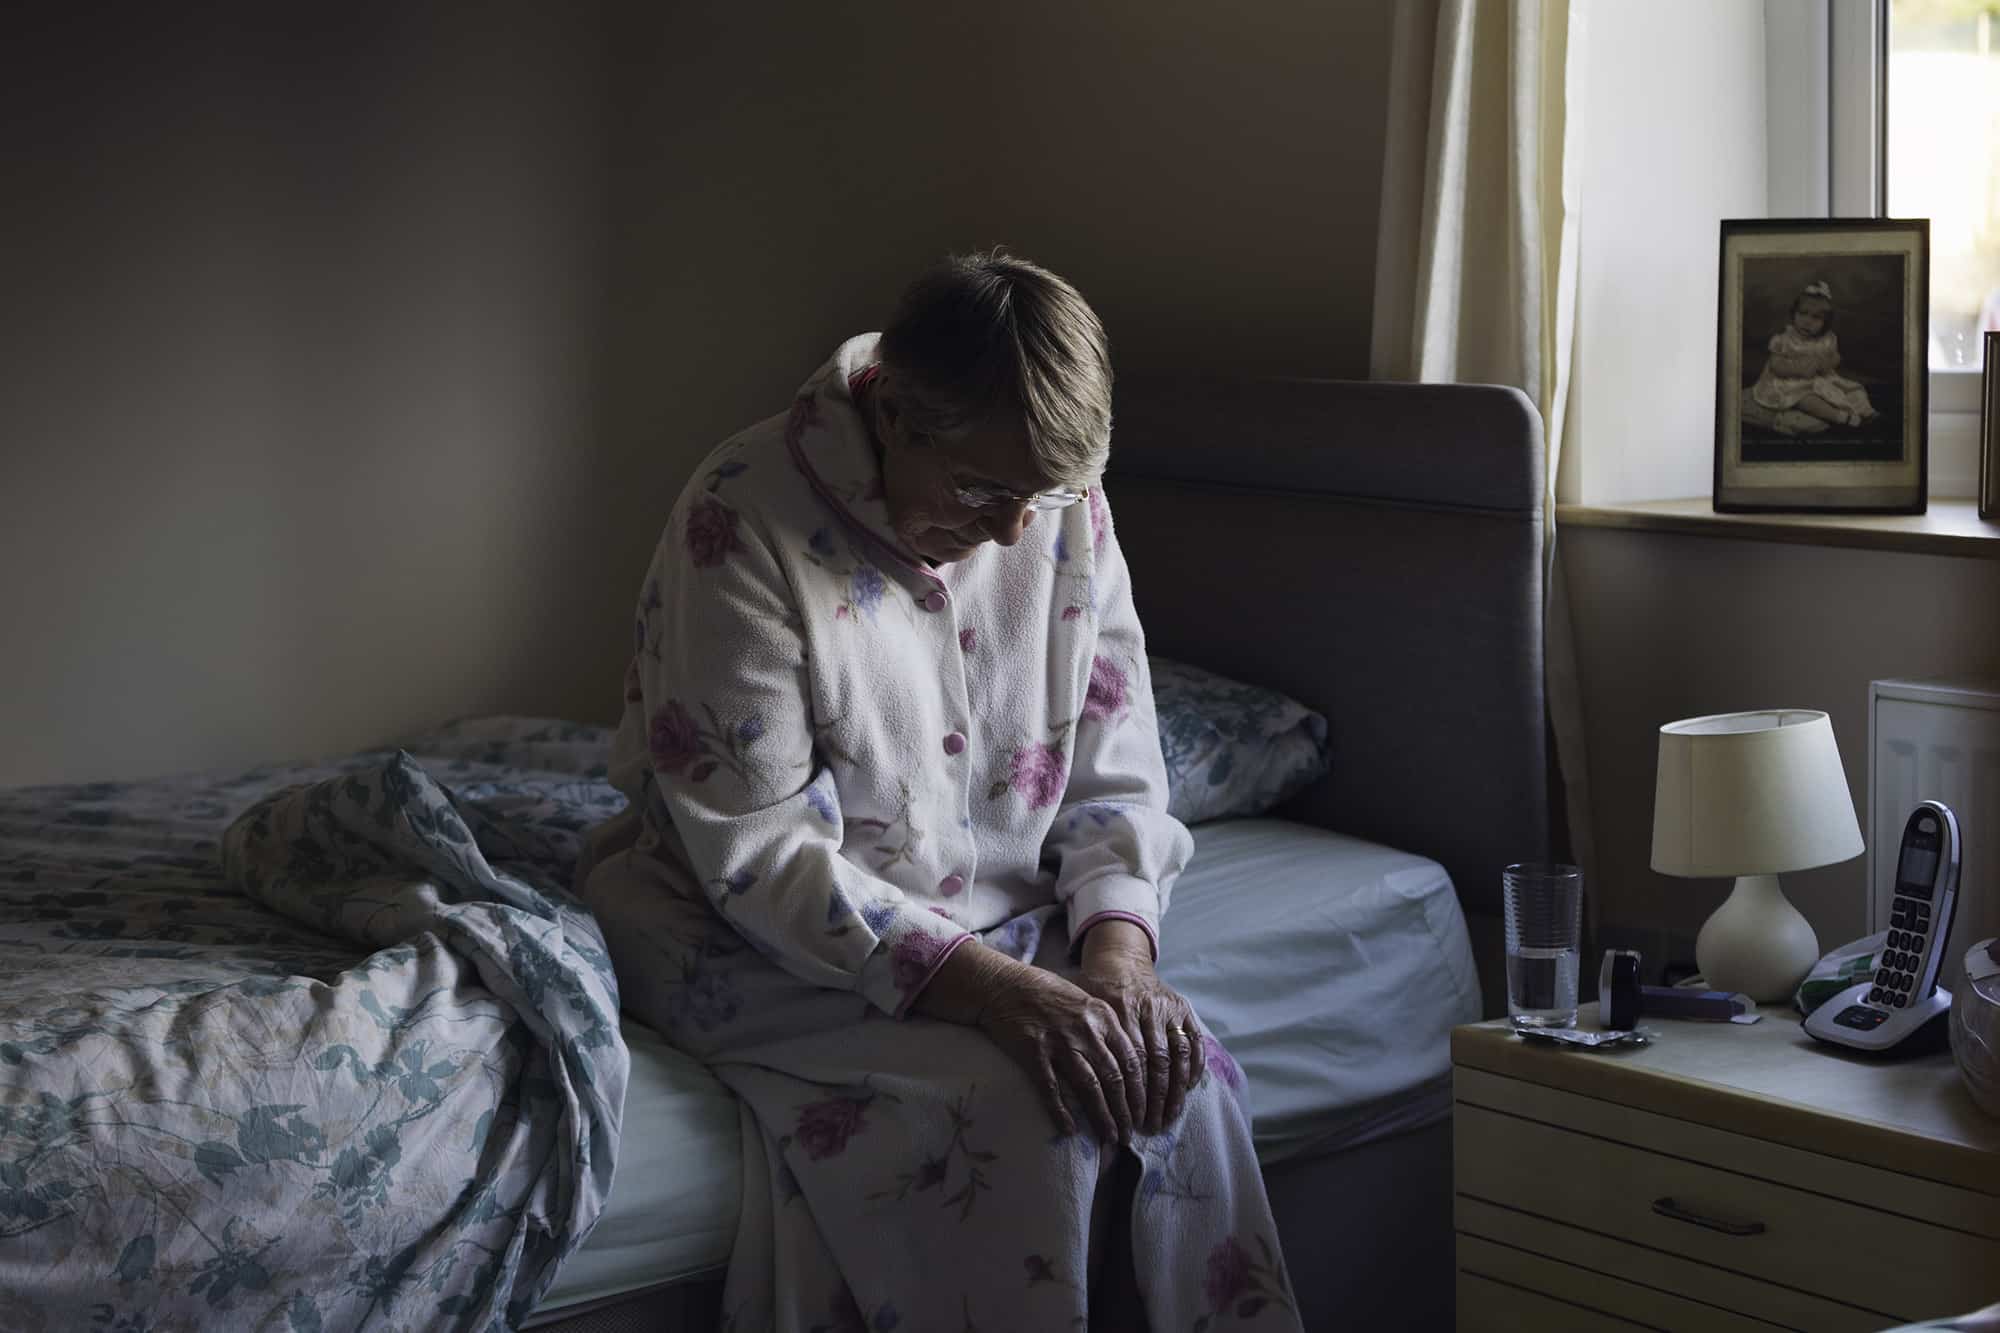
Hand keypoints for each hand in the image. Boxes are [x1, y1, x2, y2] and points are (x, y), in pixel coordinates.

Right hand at [973, 967, 1144, 1142]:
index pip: (1131, 1060)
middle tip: (1128, 1134)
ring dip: (1102, 1116)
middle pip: (1114, 1078)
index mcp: (1103, 1016)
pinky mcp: (1034, 1052)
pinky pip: (1052, 1088)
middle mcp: (1086, 1030)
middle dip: (1125, 1111)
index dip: (1140, 1091)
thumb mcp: (1084, 1000)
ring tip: (1109, 1137)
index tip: (1142, 1112)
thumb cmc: (1045, 992)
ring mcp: (1060, 1041)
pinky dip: (1061, 1111)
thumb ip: (1104, 1027)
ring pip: (1090, 1087)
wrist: (1004, 984)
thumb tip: (1123, 1061)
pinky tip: (1069, 1130)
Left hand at [1077, 924, 1202, 1135]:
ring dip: (1175, 1090)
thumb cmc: (1092, 992)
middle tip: (1149, 1127)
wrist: (1119, 961)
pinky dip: (1194, 1067)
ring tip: (1168, 1117)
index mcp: (1118, 1008)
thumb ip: (1074, 1038)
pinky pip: (1195, 1041)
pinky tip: (1188, 1090)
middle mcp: (1147, 1007)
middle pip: (1154, 1062)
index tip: (1125, 1120)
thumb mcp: (1078, 1008)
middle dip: (1154, 1099)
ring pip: (1177, 1056)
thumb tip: (1058, 1081)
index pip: (1127, 1061)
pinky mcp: (1184, 1008)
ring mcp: (1168, 1008)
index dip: (1128, 1095)